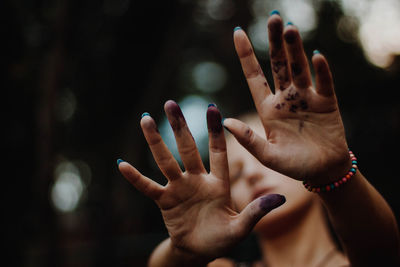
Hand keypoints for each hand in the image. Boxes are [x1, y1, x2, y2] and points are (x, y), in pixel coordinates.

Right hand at [118, 101, 284, 260]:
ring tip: (146, 119)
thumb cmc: (222, 238)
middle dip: (180, 127)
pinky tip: (122, 164)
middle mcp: (197, 179)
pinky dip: (135, 178)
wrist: (199, 251)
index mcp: (219, 182)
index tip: (213, 108)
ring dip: (155, 142)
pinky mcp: (165, 201)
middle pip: (188, 149)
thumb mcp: (241, 228)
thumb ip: (256, 212)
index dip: (216, 131)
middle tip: (171, 103)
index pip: (219, 152)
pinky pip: (148, 188)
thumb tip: (281, 197)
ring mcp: (179, 188)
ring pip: (166, 161)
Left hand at [223, 15, 350, 183]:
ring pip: (299, 68)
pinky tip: (316, 56)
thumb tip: (225, 121)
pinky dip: (321, 70)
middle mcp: (286, 98)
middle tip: (273, 18)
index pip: (254, 76)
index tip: (237, 32)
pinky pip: (324, 82)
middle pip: (278, 65)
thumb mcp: (268, 155)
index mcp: (268, 108)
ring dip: (295, 49)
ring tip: (290, 28)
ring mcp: (306, 98)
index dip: (246, 54)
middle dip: (275, 42)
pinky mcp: (327, 102)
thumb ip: (248, 139)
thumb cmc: (294, 164)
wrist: (323, 171)